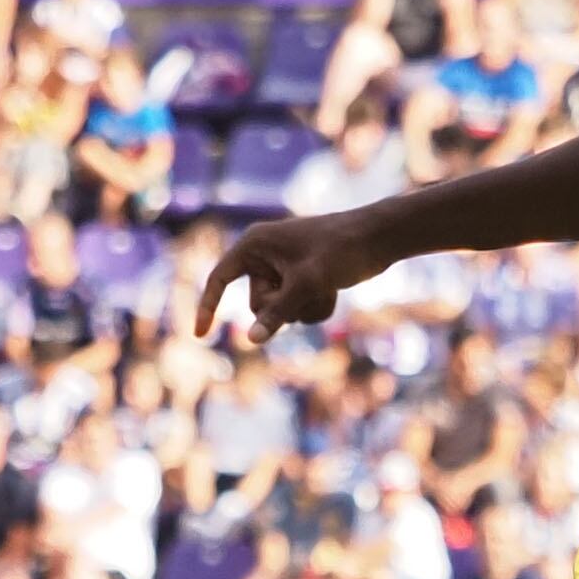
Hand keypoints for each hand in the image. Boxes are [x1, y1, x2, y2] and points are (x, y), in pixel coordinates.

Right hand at [196, 213, 358, 343]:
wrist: (378, 238)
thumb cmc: (341, 251)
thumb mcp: (306, 285)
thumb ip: (277, 313)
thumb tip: (250, 340)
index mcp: (254, 244)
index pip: (219, 279)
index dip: (208, 307)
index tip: (200, 336)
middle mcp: (264, 255)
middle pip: (255, 305)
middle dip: (281, 308)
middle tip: (307, 291)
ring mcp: (284, 268)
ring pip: (279, 311)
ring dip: (303, 310)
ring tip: (326, 289)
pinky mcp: (302, 279)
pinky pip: (297, 308)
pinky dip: (314, 307)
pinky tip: (333, 292)